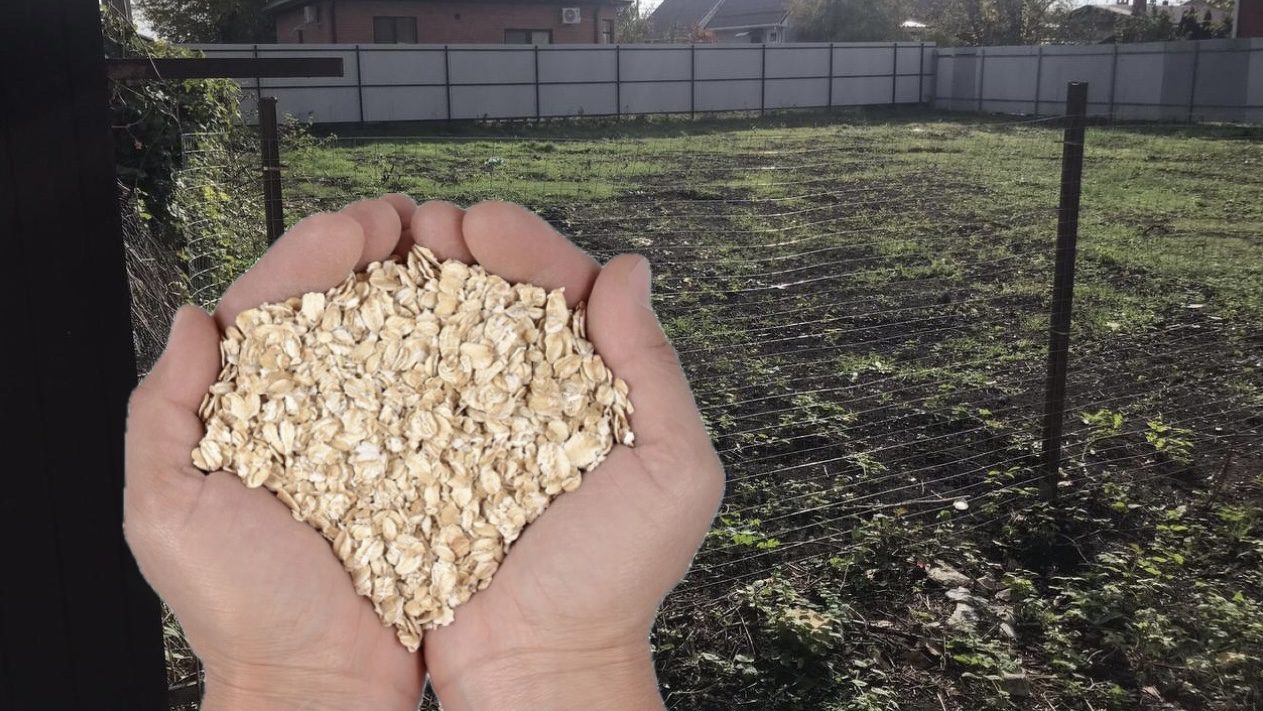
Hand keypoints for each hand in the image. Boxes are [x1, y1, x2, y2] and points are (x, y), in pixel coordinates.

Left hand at [124, 196, 427, 709]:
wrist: (322, 685)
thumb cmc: (241, 611)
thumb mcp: (167, 512)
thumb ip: (162, 413)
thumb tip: (193, 320)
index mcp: (249, 412)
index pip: (277, 304)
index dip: (318, 251)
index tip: (366, 220)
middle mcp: (314, 415)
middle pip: (344, 310)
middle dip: (380, 254)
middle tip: (419, 219)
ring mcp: (374, 439)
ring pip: (399, 345)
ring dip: (427, 291)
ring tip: (458, 253)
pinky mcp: (425, 469)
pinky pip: (444, 400)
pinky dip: (463, 357)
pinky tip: (486, 328)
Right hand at [409, 201, 724, 710]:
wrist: (538, 667)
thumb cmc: (615, 582)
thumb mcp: (673, 471)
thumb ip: (653, 366)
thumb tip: (629, 266)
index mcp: (589, 390)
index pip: (560, 293)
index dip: (525, 247)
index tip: (484, 222)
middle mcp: (522, 399)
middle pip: (488, 300)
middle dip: (455, 250)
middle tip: (422, 221)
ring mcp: (461, 428)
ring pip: (432, 335)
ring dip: (404, 284)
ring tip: (377, 245)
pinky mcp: (408, 463)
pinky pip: (385, 394)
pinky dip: (365, 350)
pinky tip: (345, 316)